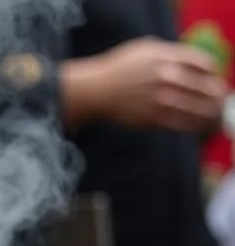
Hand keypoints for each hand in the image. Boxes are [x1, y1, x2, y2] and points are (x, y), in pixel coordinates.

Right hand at [92, 38, 226, 131]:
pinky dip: (191, 126)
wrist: (97, 91)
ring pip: (196, 109)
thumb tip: (192, 63)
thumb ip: (171, 54)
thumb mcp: (148, 49)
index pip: (204, 64)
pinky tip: (196, 126)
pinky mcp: (152, 119)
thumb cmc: (121, 68)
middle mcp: (167, 78)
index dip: (212, 73)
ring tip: (213, 116)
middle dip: (216, 95)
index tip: (212, 78)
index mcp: (168, 58)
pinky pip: (179, 124)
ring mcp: (160, 100)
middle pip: (204, 87)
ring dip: (209, 114)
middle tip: (218, 100)